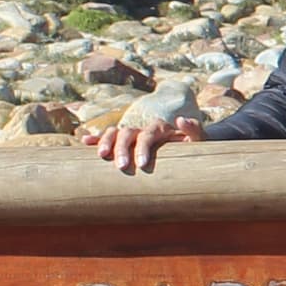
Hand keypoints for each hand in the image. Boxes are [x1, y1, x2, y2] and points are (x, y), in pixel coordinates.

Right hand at [81, 115, 204, 173]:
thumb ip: (194, 129)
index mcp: (160, 127)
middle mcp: (144, 128)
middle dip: (122, 148)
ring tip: (100, 156)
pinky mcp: (127, 142)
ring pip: (115, 132)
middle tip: (121, 166)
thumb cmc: (195, 147)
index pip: (148, 134)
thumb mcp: (200, 139)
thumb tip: (180, 119)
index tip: (141, 164)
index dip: (143, 148)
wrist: (190, 147)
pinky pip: (110, 137)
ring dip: (106, 142)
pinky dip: (98, 139)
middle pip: (128, 133)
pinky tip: (85, 142)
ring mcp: (134, 134)